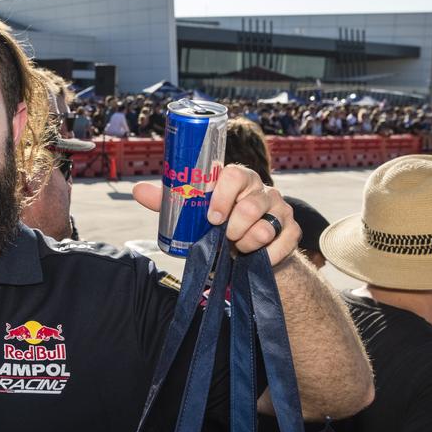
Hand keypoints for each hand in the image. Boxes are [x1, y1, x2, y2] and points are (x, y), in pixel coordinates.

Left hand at [133, 164, 300, 264]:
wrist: (247, 253)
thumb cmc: (217, 226)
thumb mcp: (194, 214)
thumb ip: (169, 201)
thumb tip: (137, 189)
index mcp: (239, 179)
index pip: (236, 174)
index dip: (223, 196)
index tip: (212, 218)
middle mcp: (264, 190)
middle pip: (251, 206)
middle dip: (233, 229)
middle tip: (224, 239)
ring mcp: (282, 210)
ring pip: (266, 228)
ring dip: (246, 245)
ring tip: (238, 248)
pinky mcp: (293, 231)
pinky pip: (282, 245)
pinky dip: (265, 257)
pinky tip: (256, 257)